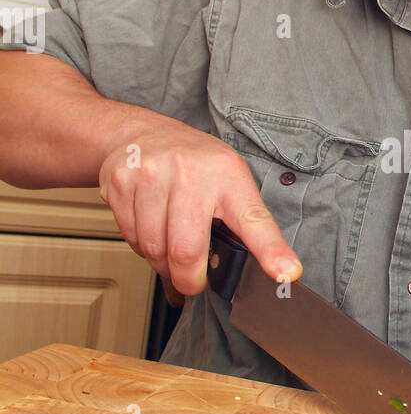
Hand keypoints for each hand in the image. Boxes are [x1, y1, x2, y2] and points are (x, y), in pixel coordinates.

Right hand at [98, 119, 301, 296]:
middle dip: (189, 280)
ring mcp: (151, 174)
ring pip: (153, 250)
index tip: (287, 273)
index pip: (254, 220)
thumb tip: (270, 272)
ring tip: (171, 248)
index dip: (271, 252)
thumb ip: (244, 225)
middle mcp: (190, 172)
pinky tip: (151, 229)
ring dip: (162, 264)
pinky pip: (130, 238)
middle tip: (194, 281)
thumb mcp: (230, 182)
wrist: (143, 133)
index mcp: (228, 176)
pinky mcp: (121, 182)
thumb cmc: (194, 164)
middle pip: (186, 252)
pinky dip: (142, 247)